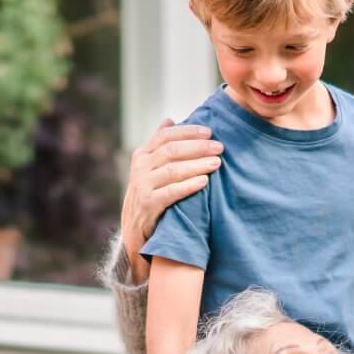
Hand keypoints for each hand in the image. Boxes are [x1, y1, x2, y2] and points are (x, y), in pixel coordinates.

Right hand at [122, 119, 222, 283]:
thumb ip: (159, 146)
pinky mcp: (147, 206)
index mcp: (142, 155)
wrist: (134, 234)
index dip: (188, 132)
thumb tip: (170, 120)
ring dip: (197, 165)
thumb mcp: (149, 170)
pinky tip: (204, 182)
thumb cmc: (149, 197)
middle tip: (219, 147)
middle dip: (198, 147)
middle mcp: (140, 168)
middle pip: (171, 150)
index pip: (165, 135)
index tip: (209, 131)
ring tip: (217, 163)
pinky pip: (170, 193)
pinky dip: (188, 185)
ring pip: (172, 169)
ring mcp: (142, 187)